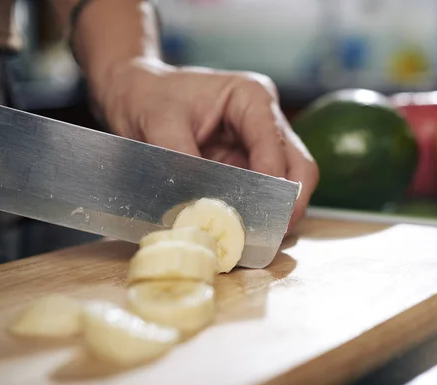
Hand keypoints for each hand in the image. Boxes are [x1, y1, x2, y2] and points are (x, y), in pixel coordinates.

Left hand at [90, 57, 318, 231]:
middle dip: (289, 204)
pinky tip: (243, 232)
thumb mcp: (159, 123)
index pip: (275, 146)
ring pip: (288, 184)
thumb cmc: (149, 96)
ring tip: (259, 239)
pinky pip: (263, 193)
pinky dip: (257, 213)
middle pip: (299, 167)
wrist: (137, 93)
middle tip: (274, 235)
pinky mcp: (247, 164)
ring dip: (276, 212)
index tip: (262, 216)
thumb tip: (199, 206)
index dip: (273, 185)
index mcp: (251, 97)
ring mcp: (259, 143)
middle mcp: (265, 119)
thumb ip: (182, 162)